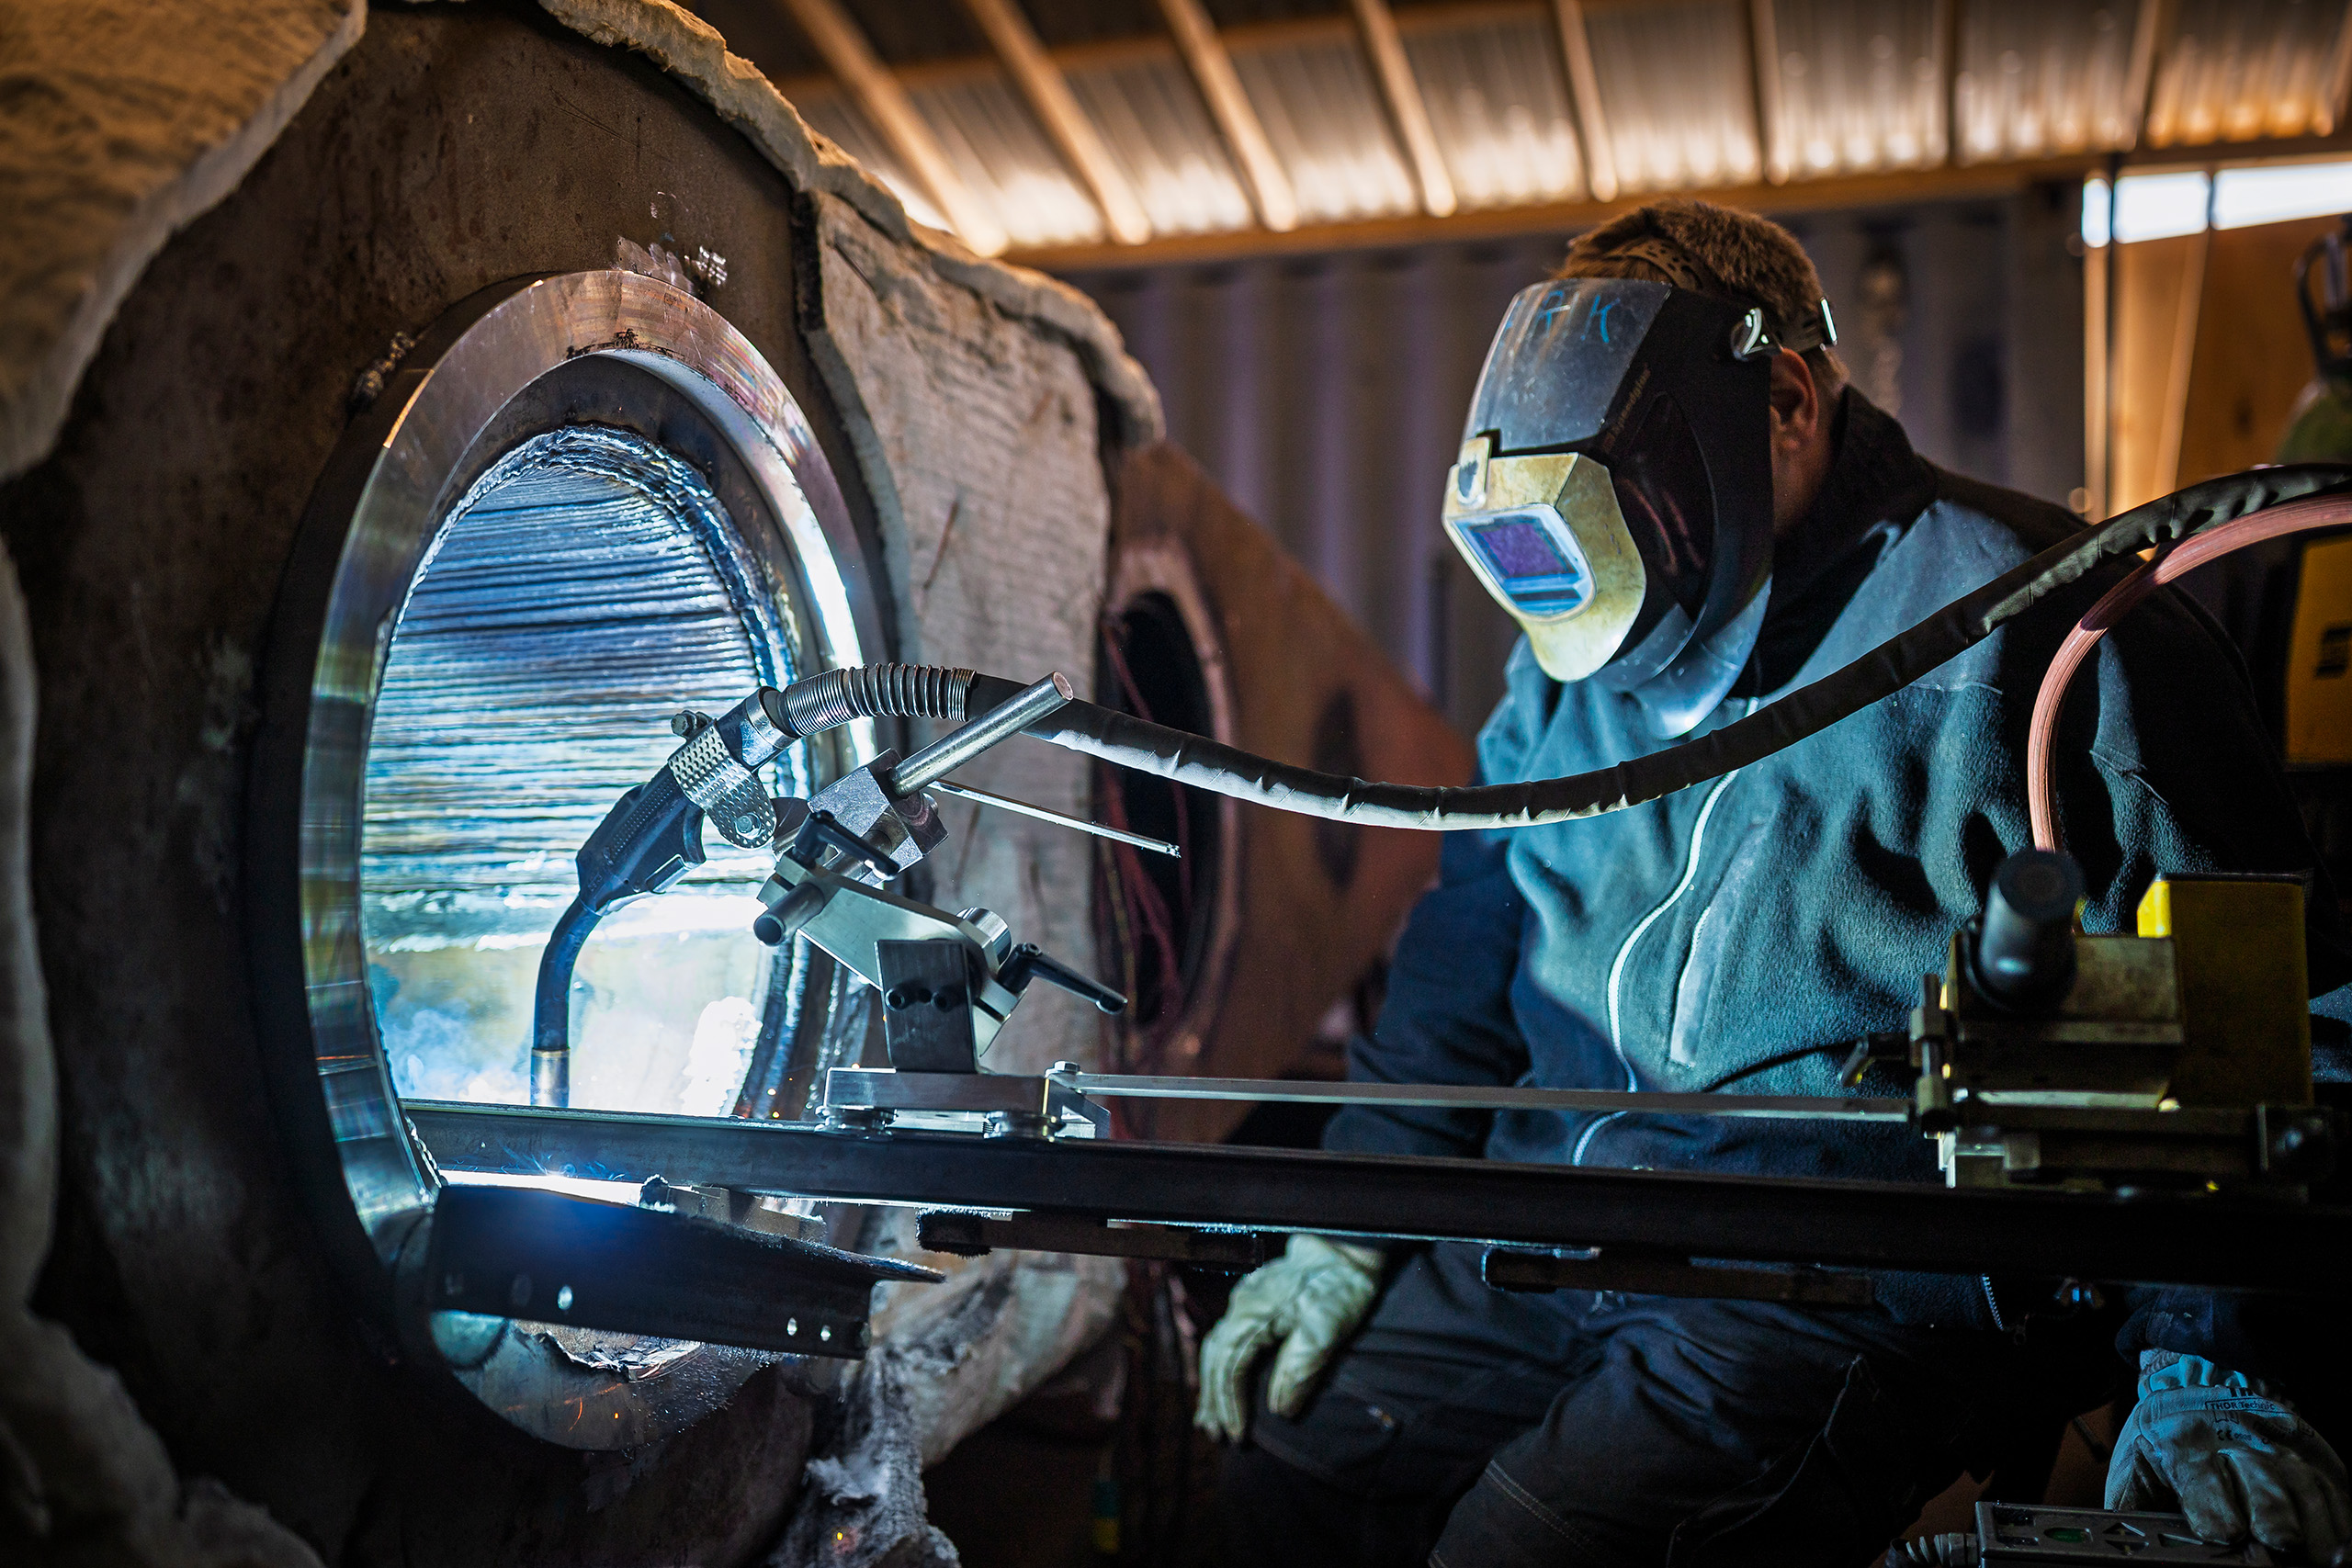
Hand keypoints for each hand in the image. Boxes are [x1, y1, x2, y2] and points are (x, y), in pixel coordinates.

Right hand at [1193, 1235, 1382, 1442]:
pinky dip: (1220, 1368)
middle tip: (1217, 1436)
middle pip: (1215, 1360)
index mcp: (1253, 1314)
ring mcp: (1244, 1303)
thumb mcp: (1327, 1330)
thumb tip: (1279, 1410)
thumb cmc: (1339, 1288)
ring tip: (1210, 1420)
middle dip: (1215, 1401)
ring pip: (1216, 1350)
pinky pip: (1226, 1340)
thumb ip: (1301, 1369)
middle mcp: (1240, 1307)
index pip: (1230, 1367)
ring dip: (1212, 1386)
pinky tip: (1221, 1384)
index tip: (1237, 1435)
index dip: (1231, 1403)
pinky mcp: (1253, 1304)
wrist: (1345, 1250)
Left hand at [2106, 1354, 2351, 1558]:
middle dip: (2271, 1514)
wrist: (2194, 1397)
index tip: (2225, 1532)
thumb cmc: (2163, 1449)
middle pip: (2258, 1474)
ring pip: (2300, 1480)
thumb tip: (2126, 1534)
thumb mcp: (2134, 1470)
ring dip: (2314, 1525)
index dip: (2213, 1500)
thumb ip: (2134, 1504)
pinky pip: (2330, 1484)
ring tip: (2319, 1561)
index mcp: (2177, 1437)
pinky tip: (2340, 1549)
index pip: (2197, 1467)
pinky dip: (2338, 1518)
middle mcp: (2231, 1433)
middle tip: (2279, 1547)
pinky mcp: (2307, 1450)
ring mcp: (2274, 1439)